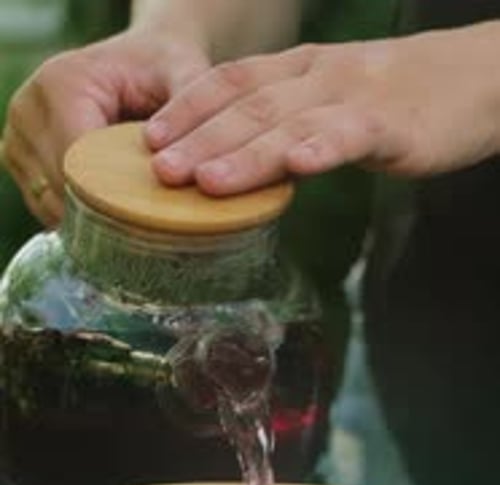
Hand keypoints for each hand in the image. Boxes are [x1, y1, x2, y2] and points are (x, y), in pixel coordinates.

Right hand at [2, 29, 208, 226]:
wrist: (141, 59)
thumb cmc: (165, 68)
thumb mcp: (186, 77)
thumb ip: (187, 116)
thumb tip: (167, 171)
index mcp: (61, 85)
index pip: (79, 163)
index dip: (113, 199)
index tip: (149, 223)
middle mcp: (28, 107)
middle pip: (61, 186)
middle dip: (103, 212)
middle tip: (145, 233)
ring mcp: (16, 134)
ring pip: (50, 202)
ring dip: (89, 218)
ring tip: (129, 221)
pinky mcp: (18, 157)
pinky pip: (45, 205)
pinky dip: (77, 215)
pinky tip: (108, 214)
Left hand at [144, 23, 499, 194]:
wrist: (474, 80)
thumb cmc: (394, 102)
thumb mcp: (329, 102)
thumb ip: (286, 125)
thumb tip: (233, 163)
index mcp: (299, 71)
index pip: (232, 82)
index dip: (188, 108)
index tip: (149, 139)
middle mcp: (318, 77)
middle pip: (248, 106)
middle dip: (199, 137)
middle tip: (158, 170)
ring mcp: (355, 97)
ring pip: (289, 122)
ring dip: (243, 152)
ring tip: (204, 181)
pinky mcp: (393, 124)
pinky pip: (351, 134)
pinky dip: (322, 149)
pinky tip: (296, 168)